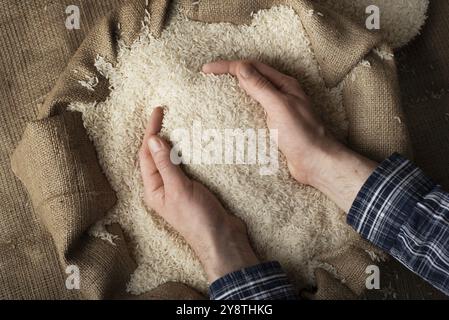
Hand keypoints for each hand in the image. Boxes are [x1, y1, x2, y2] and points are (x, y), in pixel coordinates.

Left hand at [138, 107, 258, 281]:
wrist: (222, 239)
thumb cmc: (197, 218)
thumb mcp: (179, 189)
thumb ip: (165, 164)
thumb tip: (152, 140)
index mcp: (153, 189)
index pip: (146, 155)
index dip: (150, 132)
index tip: (158, 111)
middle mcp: (163, 187)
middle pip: (156, 156)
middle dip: (157, 135)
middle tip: (164, 112)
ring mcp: (179, 188)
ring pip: (171, 160)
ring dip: (172, 143)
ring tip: (175, 123)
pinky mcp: (194, 189)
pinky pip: (186, 166)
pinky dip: (186, 153)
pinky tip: (191, 144)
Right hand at [202, 60, 335, 185]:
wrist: (316, 163)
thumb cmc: (303, 135)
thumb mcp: (280, 107)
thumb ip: (261, 87)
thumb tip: (241, 68)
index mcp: (284, 85)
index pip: (251, 68)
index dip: (227, 67)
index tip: (207, 70)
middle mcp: (281, 94)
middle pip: (251, 78)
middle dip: (228, 75)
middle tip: (207, 78)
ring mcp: (278, 110)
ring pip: (251, 95)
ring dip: (233, 91)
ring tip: (215, 93)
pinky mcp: (274, 126)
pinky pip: (254, 112)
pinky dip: (240, 109)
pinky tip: (231, 114)